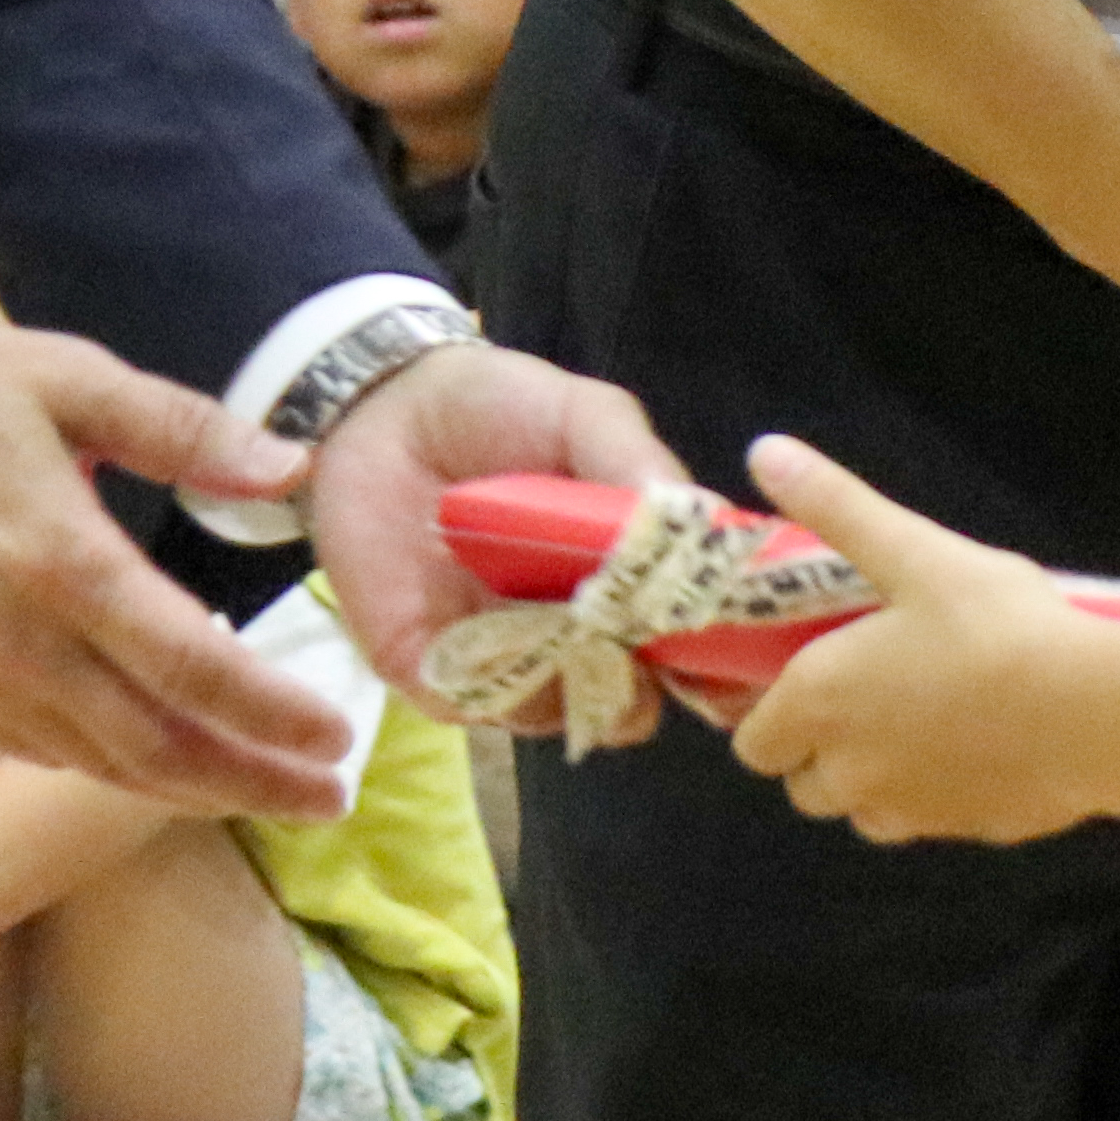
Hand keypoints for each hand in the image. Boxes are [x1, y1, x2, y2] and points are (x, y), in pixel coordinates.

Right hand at [0, 314, 356, 822]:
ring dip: (190, 790)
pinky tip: (155, 759)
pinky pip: (41, 752)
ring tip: (261, 792)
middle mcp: (22, 648)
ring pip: (101, 766)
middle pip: (159, 749)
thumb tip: (287, 468)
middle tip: (326, 798)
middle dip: (253, 783)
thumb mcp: (66, 377)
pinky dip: (111, 768)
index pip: (197, 669)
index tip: (337, 733)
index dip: (274, 715)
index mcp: (66, 564)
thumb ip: (183, 428)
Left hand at [300, 340, 691, 748]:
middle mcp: (578, 636)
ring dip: (578, 680)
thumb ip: (634, 463)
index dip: (723, 661)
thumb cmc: (497, 409)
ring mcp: (509, 661)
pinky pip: (484, 707)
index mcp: (630, 580)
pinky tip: (498, 631)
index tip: (737, 652)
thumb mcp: (582, 415)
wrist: (382, 407)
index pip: (695, 646)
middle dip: (653, 684)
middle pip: (638, 700)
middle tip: (646, 641)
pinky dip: (503, 682)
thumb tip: (701, 523)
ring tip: (565, 621)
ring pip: (567, 713)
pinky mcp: (436, 673)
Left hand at [722, 439, 1112, 844]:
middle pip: (804, 787)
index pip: (752, 747)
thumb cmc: (991, 625)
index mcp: (820, 704)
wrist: (1091, 712)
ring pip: (865, 812)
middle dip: (821, 753)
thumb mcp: (912, 549)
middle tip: (868, 694)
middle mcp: (851, 774)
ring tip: (923, 721)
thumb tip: (762, 449)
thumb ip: (835, 504)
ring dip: (876, 781)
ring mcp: (911, 814)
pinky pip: (933, 822)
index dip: (768, 718)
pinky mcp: (970, 834)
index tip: (804, 682)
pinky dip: (940, 796)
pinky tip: (981, 748)